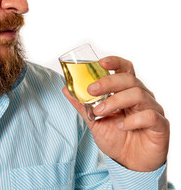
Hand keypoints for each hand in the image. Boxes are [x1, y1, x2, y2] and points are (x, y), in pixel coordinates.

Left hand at [62, 56, 169, 171]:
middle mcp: (141, 96)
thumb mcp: (94, 121)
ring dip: (114, 102)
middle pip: (128, 79)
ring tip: (100, 113)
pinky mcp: (160, 125)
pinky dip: (132, 120)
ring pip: (137, 94)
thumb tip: (65, 89)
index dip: (115, 62)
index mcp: (126, 91)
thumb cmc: (116, 138)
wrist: (129, 163)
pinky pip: (149, 115)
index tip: (100, 62)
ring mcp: (152, 109)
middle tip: (91, 90)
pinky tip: (121, 127)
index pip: (125, 69)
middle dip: (108, 82)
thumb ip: (83, 105)